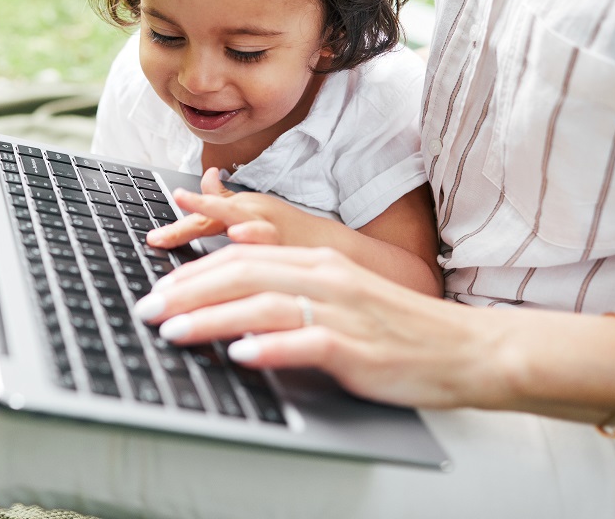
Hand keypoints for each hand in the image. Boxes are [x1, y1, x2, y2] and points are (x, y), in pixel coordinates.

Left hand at [134, 243, 504, 408]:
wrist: (465, 348)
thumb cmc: (398, 330)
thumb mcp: (340, 300)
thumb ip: (291, 297)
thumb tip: (236, 312)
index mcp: (318, 262)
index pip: (242, 259)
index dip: (194, 273)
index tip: (160, 291)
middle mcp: (325, 278)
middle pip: (243, 274)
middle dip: (188, 292)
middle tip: (150, 310)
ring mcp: (342, 311)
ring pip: (263, 304)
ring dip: (212, 318)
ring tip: (174, 331)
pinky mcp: (357, 347)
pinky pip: (306, 342)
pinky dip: (270, 347)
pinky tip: (241, 355)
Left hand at [146, 168, 329, 248]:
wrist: (329, 245)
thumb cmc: (287, 229)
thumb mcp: (253, 209)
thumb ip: (225, 198)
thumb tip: (206, 177)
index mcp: (241, 209)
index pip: (203, 218)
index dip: (176, 229)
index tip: (151, 239)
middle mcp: (254, 215)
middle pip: (216, 217)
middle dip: (186, 228)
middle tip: (157, 239)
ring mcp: (272, 230)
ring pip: (245, 226)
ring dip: (226, 224)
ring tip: (212, 228)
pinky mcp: (290, 246)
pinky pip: (271, 243)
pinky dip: (258, 239)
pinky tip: (243, 237)